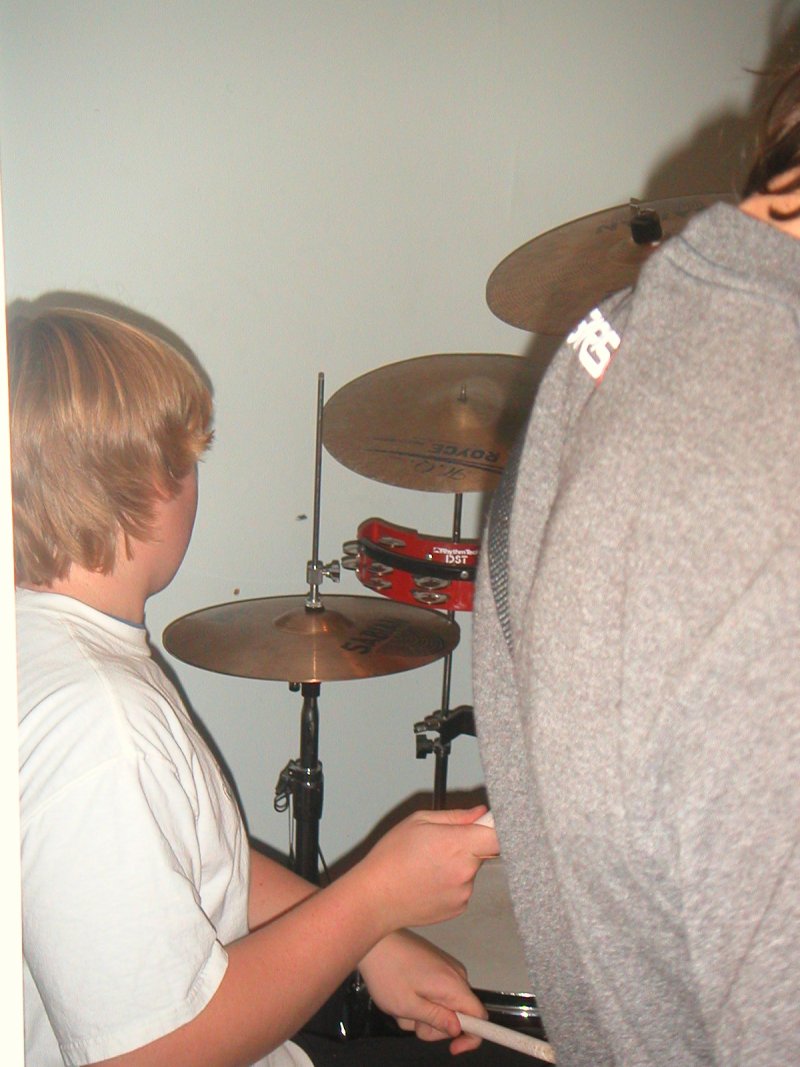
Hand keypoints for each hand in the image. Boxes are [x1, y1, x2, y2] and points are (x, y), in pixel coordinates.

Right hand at [353, 807, 498, 931]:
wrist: (375, 898)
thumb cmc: (391, 858)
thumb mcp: (418, 821)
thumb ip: (455, 816)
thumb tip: (479, 813)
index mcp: (457, 845)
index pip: (498, 836)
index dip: (497, 827)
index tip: (489, 823)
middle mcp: (465, 872)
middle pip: (485, 851)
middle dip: (470, 844)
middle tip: (442, 844)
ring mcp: (464, 893)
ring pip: (472, 870)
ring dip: (459, 865)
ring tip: (429, 865)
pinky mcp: (459, 908)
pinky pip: (463, 888)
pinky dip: (452, 882)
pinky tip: (429, 880)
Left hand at [359, 929, 486, 1053]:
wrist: (375, 940)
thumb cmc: (387, 971)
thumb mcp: (408, 1005)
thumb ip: (436, 1019)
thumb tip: (458, 1029)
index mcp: (453, 984)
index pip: (480, 1016)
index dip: (472, 1037)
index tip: (453, 1047)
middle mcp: (455, 974)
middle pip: (458, 1014)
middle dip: (435, 1025)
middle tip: (410, 1019)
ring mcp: (445, 967)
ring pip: (444, 1004)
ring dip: (423, 1013)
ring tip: (401, 1003)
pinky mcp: (436, 964)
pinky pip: (436, 992)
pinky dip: (421, 1000)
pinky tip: (403, 993)